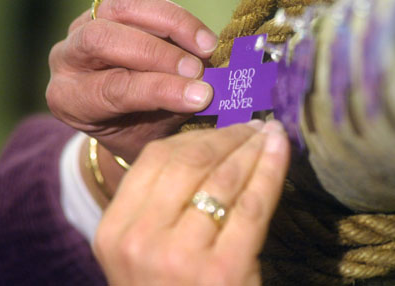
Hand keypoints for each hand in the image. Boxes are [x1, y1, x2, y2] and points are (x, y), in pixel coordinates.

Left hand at [46, 0, 217, 162]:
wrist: (119, 118)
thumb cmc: (135, 130)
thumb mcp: (149, 133)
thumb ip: (172, 108)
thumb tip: (207, 89)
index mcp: (71, 100)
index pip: (114, 89)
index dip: (161, 89)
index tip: (201, 95)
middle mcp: (67, 60)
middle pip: (104, 39)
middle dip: (158, 52)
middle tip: (199, 69)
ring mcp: (82, 27)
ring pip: (122, 9)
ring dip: (172, 24)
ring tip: (207, 46)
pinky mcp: (104, 10)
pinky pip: (138, 3)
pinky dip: (175, 17)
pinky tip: (200, 37)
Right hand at [93, 120, 289, 285]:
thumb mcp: (147, 253)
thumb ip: (160, 206)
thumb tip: (207, 147)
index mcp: (113, 232)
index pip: (154, 159)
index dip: (194, 134)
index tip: (222, 126)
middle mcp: (140, 241)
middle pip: (188, 161)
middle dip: (227, 135)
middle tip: (254, 125)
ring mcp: (179, 256)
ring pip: (223, 176)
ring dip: (252, 147)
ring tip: (269, 134)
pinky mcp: (223, 270)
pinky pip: (253, 203)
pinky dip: (271, 169)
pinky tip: (281, 150)